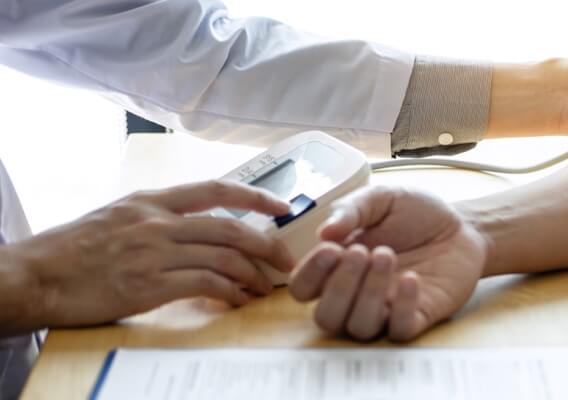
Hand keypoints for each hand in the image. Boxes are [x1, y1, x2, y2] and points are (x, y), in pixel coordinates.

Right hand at [0, 180, 293, 334]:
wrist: (33, 276)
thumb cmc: (69, 251)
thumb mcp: (114, 217)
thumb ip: (154, 218)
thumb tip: (191, 227)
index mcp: (150, 201)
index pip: (215, 189)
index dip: (254, 196)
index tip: (281, 205)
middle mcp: (156, 221)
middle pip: (230, 227)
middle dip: (266, 243)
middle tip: (285, 259)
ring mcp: (153, 253)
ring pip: (224, 256)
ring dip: (252, 273)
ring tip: (263, 286)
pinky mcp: (148, 285)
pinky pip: (206, 284)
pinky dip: (231, 292)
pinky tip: (239, 299)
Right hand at [288, 186, 486, 341]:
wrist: (462, 225)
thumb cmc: (416, 214)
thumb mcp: (382, 198)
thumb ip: (352, 209)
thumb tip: (324, 231)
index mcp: (338, 267)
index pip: (304, 288)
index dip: (309, 274)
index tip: (331, 248)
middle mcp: (356, 295)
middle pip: (326, 317)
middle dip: (339, 286)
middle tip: (360, 252)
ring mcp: (386, 310)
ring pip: (360, 327)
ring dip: (369, 294)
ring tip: (387, 256)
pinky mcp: (417, 318)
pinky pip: (399, 330)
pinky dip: (402, 308)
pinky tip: (411, 278)